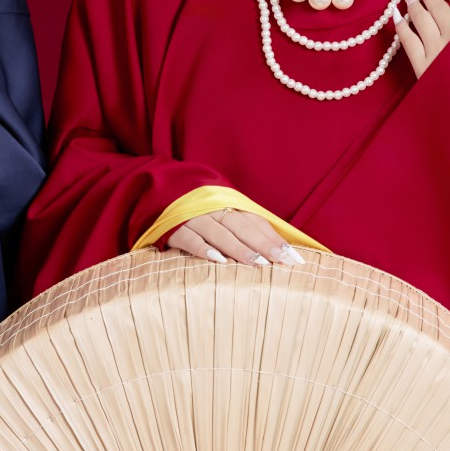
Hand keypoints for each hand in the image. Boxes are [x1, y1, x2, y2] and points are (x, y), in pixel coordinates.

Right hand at [162, 208, 302, 267]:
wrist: (155, 188)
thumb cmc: (196, 208)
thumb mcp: (220, 211)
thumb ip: (243, 225)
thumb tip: (276, 247)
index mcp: (228, 204)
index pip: (256, 222)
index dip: (275, 238)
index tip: (294, 257)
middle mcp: (213, 207)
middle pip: (243, 226)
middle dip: (264, 244)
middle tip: (282, 261)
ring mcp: (193, 216)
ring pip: (220, 232)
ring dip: (239, 247)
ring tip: (257, 262)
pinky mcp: (172, 226)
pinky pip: (189, 238)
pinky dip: (203, 248)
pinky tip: (217, 260)